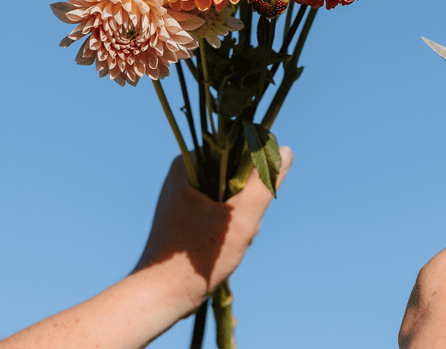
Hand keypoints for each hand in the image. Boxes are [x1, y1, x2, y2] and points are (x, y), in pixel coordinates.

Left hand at [133, 147, 292, 308]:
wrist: (160, 294)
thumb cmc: (198, 258)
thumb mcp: (241, 219)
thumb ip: (264, 184)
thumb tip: (285, 151)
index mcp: (187, 163)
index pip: (234, 152)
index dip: (250, 178)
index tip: (247, 204)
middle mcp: (182, 174)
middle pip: (232, 176)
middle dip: (243, 205)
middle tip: (237, 231)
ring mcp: (181, 196)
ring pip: (226, 197)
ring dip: (237, 220)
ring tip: (227, 245)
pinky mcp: (183, 215)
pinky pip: (215, 210)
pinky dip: (225, 228)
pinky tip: (221, 249)